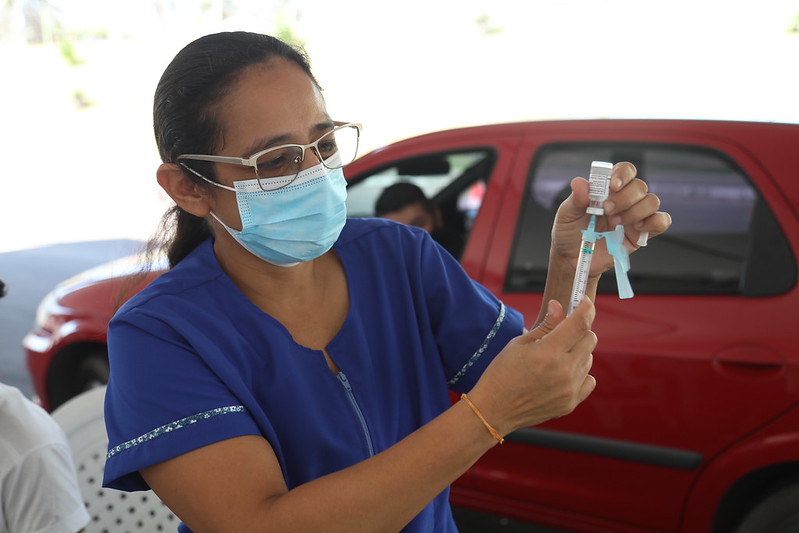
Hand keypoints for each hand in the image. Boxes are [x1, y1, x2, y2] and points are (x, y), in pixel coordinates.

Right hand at [468, 298, 596, 435]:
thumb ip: (545, 325)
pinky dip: (580, 373)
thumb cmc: (501, 373)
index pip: (579, 323)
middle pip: (590, 339)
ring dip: (577, 352)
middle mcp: (563, 371)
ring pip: (589, 359)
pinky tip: (561, 374)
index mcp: (548, 352)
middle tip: (563, 333)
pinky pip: (589, 380)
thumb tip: (558, 306)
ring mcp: (569, 389)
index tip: (584, 302)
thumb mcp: (519, 344)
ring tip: (555, 358)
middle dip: (579, 331)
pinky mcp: (571, 403)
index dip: (586, 308)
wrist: (494, 409)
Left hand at [551, 162, 671, 276]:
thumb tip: (580, 182)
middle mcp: (624, 200)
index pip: (625, 170)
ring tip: (615, 223)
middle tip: (607, 211)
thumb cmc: (569, 233)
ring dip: (635, 211)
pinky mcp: (641, 234)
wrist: (573, 259)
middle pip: (639, 186)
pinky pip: (661, 221)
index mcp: (608, 189)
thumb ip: (576, 198)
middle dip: (625, 198)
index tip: (613, 186)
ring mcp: (635, 216)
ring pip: (652, 201)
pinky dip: (654, 222)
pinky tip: (636, 228)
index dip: (623, 174)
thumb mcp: (567, 214)